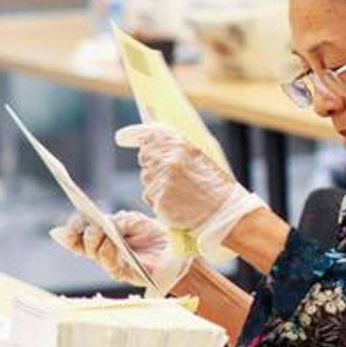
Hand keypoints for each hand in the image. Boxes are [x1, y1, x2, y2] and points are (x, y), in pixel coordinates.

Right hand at [49, 210, 190, 294]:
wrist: (180, 243)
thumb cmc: (155, 231)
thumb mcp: (133, 220)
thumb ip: (114, 222)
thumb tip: (96, 224)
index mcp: (104, 238)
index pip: (80, 238)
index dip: (70, 234)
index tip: (65, 228)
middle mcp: (107, 253)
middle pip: (84, 248)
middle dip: (83, 236)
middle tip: (91, 227)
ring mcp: (116, 264)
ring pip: (96, 257)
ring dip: (96, 243)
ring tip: (101, 233)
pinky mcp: (129, 275)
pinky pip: (112, 268)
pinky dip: (109, 254)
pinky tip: (111, 245)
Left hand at [116, 123, 268, 260]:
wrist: (223, 211)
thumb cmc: (214, 186)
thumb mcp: (199, 158)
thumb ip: (176, 150)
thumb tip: (148, 144)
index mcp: (182, 145)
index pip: (150, 135)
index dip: (137, 136)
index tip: (123, 137)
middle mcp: (170, 159)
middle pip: (145, 157)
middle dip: (152, 165)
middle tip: (171, 176)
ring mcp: (162, 179)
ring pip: (146, 179)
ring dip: (157, 186)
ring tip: (179, 192)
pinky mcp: (158, 198)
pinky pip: (149, 197)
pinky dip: (159, 201)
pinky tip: (176, 203)